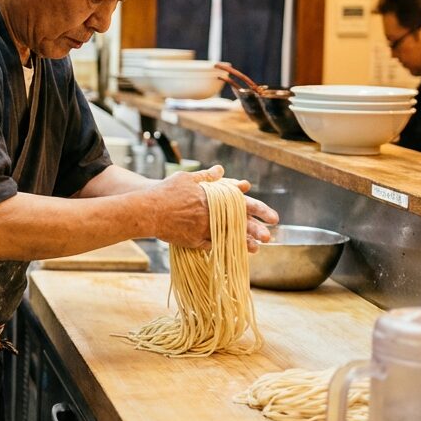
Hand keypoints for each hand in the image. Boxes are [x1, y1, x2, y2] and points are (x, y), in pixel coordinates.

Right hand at [143, 165, 276, 252]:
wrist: (146, 210)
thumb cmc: (165, 192)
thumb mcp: (186, 178)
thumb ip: (206, 176)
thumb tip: (221, 170)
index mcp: (213, 197)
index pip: (242, 203)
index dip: (260, 210)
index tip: (274, 218)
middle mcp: (211, 214)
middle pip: (238, 223)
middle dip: (256, 230)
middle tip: (269, 237)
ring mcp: (202, 229)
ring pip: (227, 237)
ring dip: (242, 243)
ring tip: (255, 248)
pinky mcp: (192, 240)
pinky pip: (211, 245)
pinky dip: (221, 247)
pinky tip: (229, 250)